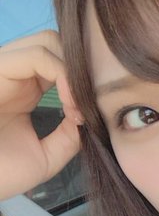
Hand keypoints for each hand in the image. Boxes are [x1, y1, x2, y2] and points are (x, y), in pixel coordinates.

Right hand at [0, 30, 82, 200]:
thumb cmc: (1, 174)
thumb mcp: (44, 158)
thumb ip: (68, 139)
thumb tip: (87, 118)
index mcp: (23, 90)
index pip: (60, 63)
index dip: (83, 82)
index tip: (92, 114)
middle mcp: (13, 74)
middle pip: (56, 43)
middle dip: (80, 68)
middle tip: (87, 103)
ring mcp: (2, 70)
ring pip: (47, 41)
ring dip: (72, 71)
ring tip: (76, 106)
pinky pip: (36, 55)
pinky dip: (63, 74)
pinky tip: (69, 102)